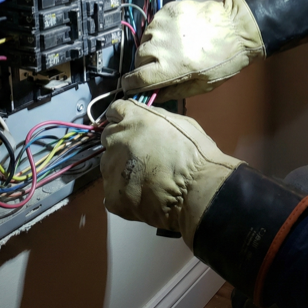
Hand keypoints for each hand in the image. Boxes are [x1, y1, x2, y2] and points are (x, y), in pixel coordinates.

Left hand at [100, 99, 241, 247]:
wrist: (197, 190)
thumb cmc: (196, 154)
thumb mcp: (181, 123)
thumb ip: (156, 119)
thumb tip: (146, 121)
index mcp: (134, 118)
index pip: (115, 110)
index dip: (123, 119)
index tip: (131, 128)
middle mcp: (116, 139)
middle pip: (109, 138)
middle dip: (121, 145)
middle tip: (142, 157)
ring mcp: (111, 168)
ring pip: (110, 166)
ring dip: (123, 170)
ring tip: (146, 180)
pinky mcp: (112, 196)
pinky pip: (114, 193)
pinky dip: (125, 194)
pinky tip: (144, 196)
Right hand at [121, 0, 265, 100]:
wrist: (239, 28)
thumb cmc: (225, 60)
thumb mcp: (202, 85)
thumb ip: (174, 91)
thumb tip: (153, 96)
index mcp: (169, 67)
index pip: (137, 78)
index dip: (131, 84)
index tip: (130, 85)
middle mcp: (161, 45)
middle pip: (139, 58)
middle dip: (145, 65)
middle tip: (160, 66)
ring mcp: (163, 25)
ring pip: (145, 40)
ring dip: (152, 47)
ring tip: (169, 49)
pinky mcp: (169, 10)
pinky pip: (154, 24)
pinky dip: (160, 31)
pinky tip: (174, 35)